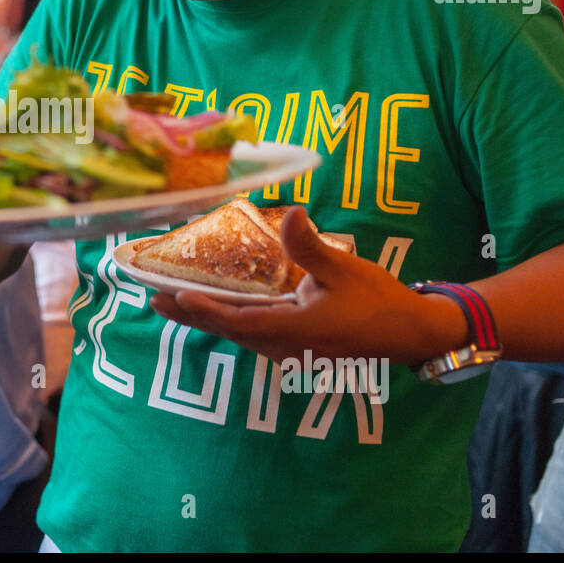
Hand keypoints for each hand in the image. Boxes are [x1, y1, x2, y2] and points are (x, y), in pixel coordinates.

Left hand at [148, 206, 464, 364]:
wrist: (410, 333)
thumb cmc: (378, 300)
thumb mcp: (344, 269)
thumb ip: (310, 246)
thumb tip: (290, 213)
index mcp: (294, 329)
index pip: (239, 321)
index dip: (205, 310)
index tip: (176, 296)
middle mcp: (285, 345)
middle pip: (229, 330)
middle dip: (191, 314)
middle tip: (154, 300)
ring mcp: (289, 349)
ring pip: (238, 334)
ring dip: (206, 318)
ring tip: (173, 303)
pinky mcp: (294, 346)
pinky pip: (252, 334)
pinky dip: (228, 320)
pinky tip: (216, 309)